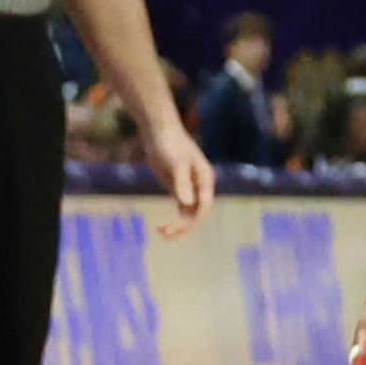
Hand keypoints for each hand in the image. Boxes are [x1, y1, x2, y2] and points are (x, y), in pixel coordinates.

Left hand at [143, 116, 215, 237]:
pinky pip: (182, 208)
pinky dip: (175, 219)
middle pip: (197, 212)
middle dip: (183, 225)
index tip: (174, 227)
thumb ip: (182, 183)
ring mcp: (191, 187)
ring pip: (189, 213)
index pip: (204, 206)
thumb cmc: (169, 143)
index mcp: (205, 180)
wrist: (159, 131)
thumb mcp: (176, 163)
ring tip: (161, 233)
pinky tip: (163, 227)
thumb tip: (187, 203)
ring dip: (178, 225)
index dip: (192, 220)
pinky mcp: (179, 187)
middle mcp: (201, 186)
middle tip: (163, 232)